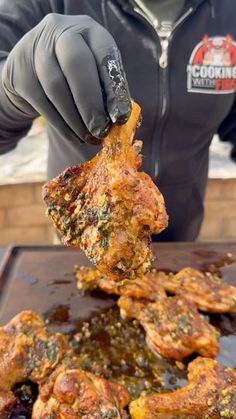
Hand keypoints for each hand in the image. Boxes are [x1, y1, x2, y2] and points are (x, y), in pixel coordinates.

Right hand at [2, 14, 130, 142]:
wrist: (32, 64)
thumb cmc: (76, 71)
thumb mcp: (95, 69)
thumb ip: (108, 89)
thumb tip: (120, 121)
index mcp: (88, 30)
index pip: (104, 53)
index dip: (114, 87)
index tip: (121, 116)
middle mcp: (59, 32)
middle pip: (75, 64)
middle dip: (91, 103)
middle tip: (101, 130)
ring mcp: (36, 51)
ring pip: (56, 88)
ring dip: (76, 119)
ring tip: (89, 137)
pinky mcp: (21, 74)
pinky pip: (43, 104)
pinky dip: (61, 125)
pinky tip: (74, 135)